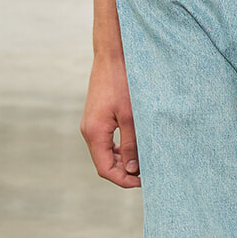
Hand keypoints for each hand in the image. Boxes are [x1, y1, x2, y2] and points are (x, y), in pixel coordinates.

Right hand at [81, 50, 141, 187]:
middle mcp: (88, 131)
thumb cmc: (122, 82)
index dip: (124, 180)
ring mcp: (90, 124)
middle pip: (104, 164)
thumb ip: (131, 144)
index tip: (144, 181)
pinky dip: (118, 149)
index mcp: (94, 132)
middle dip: (124, 172)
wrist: (112, 55)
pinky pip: (105, 142)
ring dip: (122, 161)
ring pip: (104, 153)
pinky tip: (133, 147)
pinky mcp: (96, 118)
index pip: (105, 169)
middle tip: (147, 173)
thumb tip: (133, 169)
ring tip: (143, 161)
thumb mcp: (131, 116)